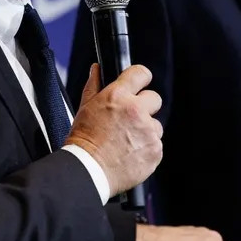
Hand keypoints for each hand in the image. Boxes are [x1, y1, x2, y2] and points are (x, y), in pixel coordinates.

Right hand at [67, 63, 163, 194]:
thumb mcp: (85, 108)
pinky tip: (130, 153)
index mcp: (118, 96)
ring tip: (127, 142)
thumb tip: (97, 69)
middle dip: (144, 108)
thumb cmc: (84, 142)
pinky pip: (156, 144)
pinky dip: (147, 149)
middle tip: (129, 121)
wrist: (89, 171)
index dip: (140, 79)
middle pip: (155, 99)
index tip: (139, 85)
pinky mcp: (155, 150)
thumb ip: (94, 86)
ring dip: (146, 131)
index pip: (141, 73)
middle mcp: (136, 111)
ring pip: (156, 125)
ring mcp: (148, 131)